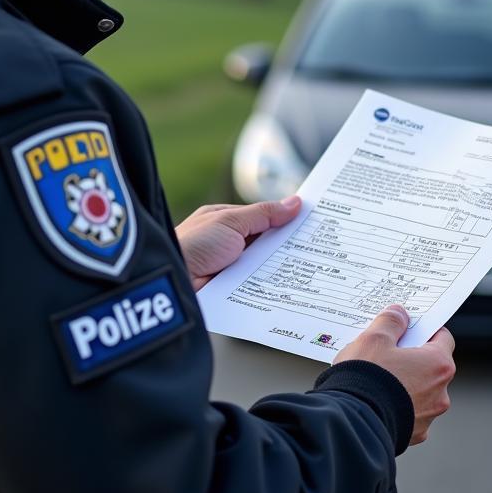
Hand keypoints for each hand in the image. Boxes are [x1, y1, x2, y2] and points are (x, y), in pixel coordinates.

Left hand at [175, 196, 301, 290]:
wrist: (174, 280)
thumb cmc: (195, 244)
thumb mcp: (232, 221)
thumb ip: (264, 214)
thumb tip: (294, 202)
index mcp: (227, 220)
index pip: (263, 217)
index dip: (285, 219)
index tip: (311, 221)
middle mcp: (229, 243)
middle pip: (266, 242)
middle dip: (287, 245)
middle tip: (317, 246)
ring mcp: (231, 266)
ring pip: (264, 265)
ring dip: (280, 267)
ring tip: (310, 266)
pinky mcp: (232, 289)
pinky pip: (256, 286)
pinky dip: (270, 285)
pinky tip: (289, 287)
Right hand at [334, 305, 454, 444]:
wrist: (353, 424)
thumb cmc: (367, 379)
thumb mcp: (374, 338)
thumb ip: (390, 322)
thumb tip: (398, 314)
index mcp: (438, 365)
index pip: (443, 338)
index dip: (426, 330)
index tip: (410, 328)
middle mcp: (440, 393)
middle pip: (431, 366)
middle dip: (412, 358)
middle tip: (387, 351)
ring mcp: (428, 416)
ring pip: (420, 391)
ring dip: (405, 383)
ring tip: (377, 378)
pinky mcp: (413, 434)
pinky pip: (408, 413)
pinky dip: (397, 405)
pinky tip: (376, 399)